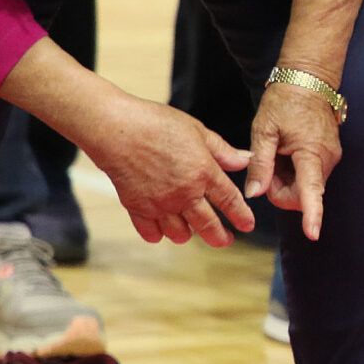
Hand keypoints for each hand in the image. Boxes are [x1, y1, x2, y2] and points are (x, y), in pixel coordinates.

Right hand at [81, 94, 255, 246]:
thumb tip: (245, 160)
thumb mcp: (196, 130)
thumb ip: (222, 150)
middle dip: (220, 237)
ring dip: (188, 235)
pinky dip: (158, 234)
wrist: (116, 129)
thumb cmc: (155, 123)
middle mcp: (184, 193)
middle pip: (208, 226)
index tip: (247, 225)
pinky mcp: (137, 208)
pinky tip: (161, 229)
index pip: (230, 201)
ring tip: (189, 231)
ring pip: (180, 234)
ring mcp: (160, 203)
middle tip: (225, 240)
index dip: (241, 216)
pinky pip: (151, 233)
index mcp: (203, 172)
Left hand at [247, 73, 343, 240]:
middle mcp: (326, 159)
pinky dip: (293, 172)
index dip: (312, 215)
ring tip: (276, 153)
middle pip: (302, 195)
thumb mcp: (264, 131)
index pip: (312, 191)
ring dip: (286, 180)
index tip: (313, 234)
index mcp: (311, 153)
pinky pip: (308, 176)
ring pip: (305, 187)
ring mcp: (329, 158)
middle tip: (265, 166)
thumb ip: (260, 164)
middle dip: (281, 191)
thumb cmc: (283, 102)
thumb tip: (254, 193)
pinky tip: (285, 153)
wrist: (308, 81)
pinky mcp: (327, 156)